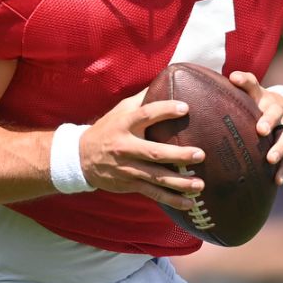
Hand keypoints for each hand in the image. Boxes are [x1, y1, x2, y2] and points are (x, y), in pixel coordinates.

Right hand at [78, 89, 206, 209]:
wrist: (81, 158)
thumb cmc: (108, 129)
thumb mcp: (120, 111)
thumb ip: (143, 99)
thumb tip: (168, 79)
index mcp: (124, 124)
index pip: (146, 115)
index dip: (165, 110)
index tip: (185, 108)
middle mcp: (125, 147)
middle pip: (154, 152)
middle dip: (178, 155)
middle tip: (200, 154)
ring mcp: (128, 168)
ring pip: (156, 177)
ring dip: (179, 182)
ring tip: (200, 184)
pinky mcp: (130, 184)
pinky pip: (153, 194)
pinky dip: (172, 200)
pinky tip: (189, 203)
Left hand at [228, 71, 282, 184]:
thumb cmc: (259, 103)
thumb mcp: (251, 92)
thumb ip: (240, 86)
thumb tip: (228, 77)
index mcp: (263, 97)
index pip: (252, 85)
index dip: (244, 81)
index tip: (234, 78)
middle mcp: (278, 111)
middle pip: (274, 114)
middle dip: (269, 121)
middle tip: (261, 130)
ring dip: (279, 149)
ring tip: (270, 159)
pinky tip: (277, 180)